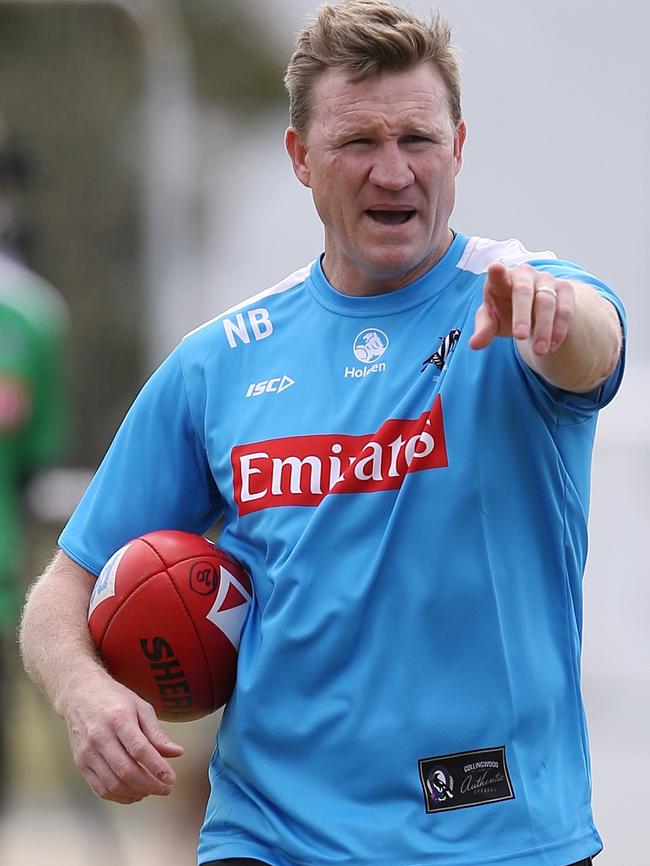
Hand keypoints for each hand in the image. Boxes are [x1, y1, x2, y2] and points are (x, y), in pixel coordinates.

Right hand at [62, 670, 183, 803]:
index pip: (139, 749)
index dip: (157, 767)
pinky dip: (119, 796)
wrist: (80, 694)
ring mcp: (87, 752)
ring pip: (113, 783)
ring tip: (151, 790)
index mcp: (118, 719)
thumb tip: (177, 753)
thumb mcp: (141, 707)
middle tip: (166, 789)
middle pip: (126, 770)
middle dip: (149, 785)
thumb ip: (157, 732)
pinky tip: (133, 793)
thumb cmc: (115, 699)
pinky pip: (100, 788)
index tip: (171, 779)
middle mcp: (100, 737)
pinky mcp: (80, 763)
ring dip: (136, 793)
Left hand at [469, 262, 574, 353]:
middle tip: (520, 338)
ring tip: (540, 351)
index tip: (495, 268)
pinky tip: (553, 346)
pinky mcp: (564, 290)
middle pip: (523, 291)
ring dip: (544, 328)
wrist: (533, 309)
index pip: (497, 275)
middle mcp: (524, 275)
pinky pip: (565, 308)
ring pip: (547, 302)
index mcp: (501, 280)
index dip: (496, 272)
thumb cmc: (505, 311)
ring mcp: (546, 280)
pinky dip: (559, 328)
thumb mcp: (492, 321)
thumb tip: (474, 344)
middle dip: (522, 315)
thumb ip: (483, 331)